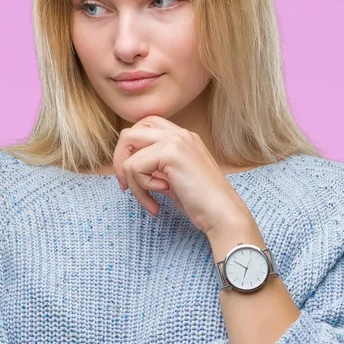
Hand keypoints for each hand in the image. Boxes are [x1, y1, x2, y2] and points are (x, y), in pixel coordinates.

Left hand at [112, 115, 255, 235]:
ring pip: (129, 152)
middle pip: (130, 133)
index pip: (143, 128)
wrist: (223, 215)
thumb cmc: (200, 203)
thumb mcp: (172, 178)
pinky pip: (134, 167)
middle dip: (120, 161)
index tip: (132, 179)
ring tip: (150, 199)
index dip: (130, 152)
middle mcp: (179, 133)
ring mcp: (176, 140)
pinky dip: (141, 188)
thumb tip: (126, 167)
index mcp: (181, 137)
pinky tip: (159, 199)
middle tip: (127, 187)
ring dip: (132, 181)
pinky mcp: (171, 153)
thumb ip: (154, 167)